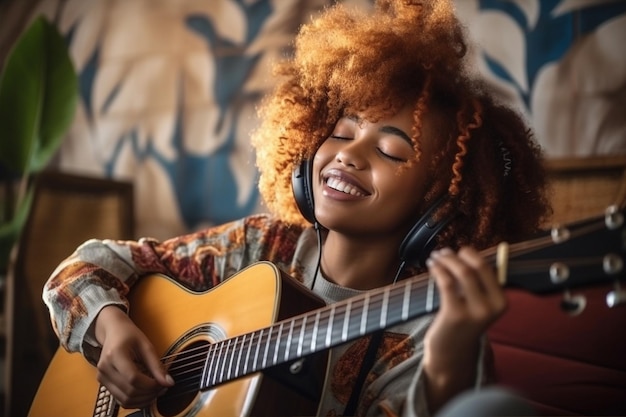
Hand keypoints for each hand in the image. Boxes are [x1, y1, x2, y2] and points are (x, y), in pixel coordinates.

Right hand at [94, 306, 173, 408]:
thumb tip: (169, 382)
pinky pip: (120, 399)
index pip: (133, 378)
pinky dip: (135, 400)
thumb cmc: (130, 336)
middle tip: (163, 387)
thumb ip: (157, 365)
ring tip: (156, 391)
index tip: (164, 383)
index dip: (151, 385)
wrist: (113, 332)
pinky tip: (146, 393)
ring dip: (143, 400)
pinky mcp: (103, 383)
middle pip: (129, 391)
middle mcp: (105, 368)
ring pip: (125, 399)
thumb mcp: (146, 345)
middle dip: (149, 393)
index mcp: (115, 354)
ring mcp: (102, 377)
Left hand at [422, 247, 506, 411]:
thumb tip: (465, 252)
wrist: (452, 353)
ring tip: (435, 257)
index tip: (459, 250)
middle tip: (443, 252)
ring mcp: (475, 311)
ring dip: (446, 260)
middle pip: (476, 267)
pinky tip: (432, 266)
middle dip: (457, 255)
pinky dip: (438, 270)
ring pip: (462, 272)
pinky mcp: (456, 314)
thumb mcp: (477, 303)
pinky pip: (447, 283)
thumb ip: (477, 282)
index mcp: (502, 301)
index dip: (472, 254)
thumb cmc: (462, 321)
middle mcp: (492, 306)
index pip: (488, 267)